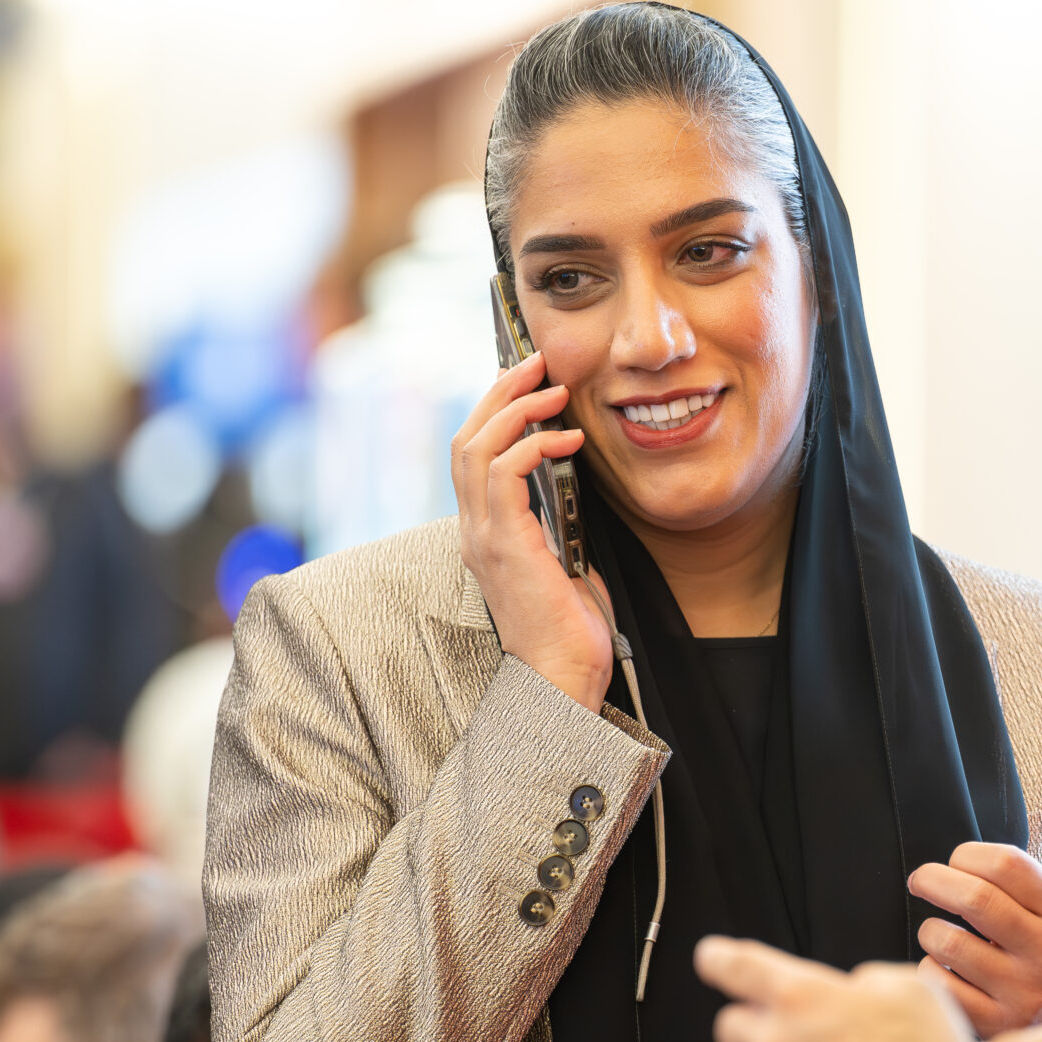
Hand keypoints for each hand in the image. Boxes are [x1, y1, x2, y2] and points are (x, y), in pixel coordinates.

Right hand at [450, 351, 614, 710]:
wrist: (563, 679)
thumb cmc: (570, 629)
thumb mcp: (566, 560)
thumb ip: (558, 522)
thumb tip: (575, 485)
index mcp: (485, 533)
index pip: (473, 456)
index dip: (494, 412)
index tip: (529, 383)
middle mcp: (474, 531)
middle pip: (466, 439)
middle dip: (499, 393)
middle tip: (535, 362)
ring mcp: (483, 537)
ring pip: (476, 448)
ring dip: (515, 408)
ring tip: (553, 387)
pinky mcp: (504, 544)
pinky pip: (503, 474)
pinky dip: (533, 445)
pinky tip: (567, 439)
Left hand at [907, 844, 1041, 1041]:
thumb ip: (1022, 890)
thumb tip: (954, 864)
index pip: (1007, 865)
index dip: (968, 855)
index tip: (956, 862)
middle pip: (975, 898)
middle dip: (933, 880)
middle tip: (921, 880)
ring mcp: (1023, 994)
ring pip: (949, 944)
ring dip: (930, 930)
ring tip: (937, 933)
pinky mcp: (998, 1026)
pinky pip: (940, 986)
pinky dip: (929, 970)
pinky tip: (942, 968)